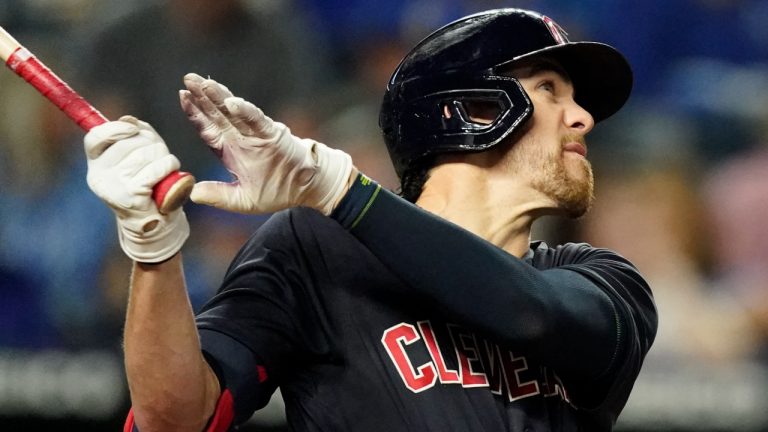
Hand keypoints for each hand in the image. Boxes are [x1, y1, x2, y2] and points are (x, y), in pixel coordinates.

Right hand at [84, 116, 189, 262]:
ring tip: (167, 164)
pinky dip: (168, 166)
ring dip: (163, 155)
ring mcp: (113, 187)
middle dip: (151, 143)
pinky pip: (154, 170)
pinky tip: (171, 172)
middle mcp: (98, 176)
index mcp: (96, 163)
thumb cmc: (148, 183)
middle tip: (160, 153)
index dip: (115, 128)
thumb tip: (129, 120)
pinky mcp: (130, 197)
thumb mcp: (137, 156)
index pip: (95, 137)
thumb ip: (133, 135)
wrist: (154, 221)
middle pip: (127, 143)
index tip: (134, 128)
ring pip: (144, 154)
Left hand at [179, 73, 352, 214]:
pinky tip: (232, 102)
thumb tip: (192, 193)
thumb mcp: (244, 200)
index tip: (182, 97)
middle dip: (202, 96)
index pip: (208, 128)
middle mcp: (241, 138)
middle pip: (217, 114)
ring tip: (204, 82)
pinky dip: (245, 111)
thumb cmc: (278, 191)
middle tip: (188, 77)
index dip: (195, 114)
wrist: (307, 187)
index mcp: (230, 150)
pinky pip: (257, 120)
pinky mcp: (273, 134)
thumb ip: (219, 196)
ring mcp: (256, 134)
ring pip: (234, 112)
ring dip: (220, 97)